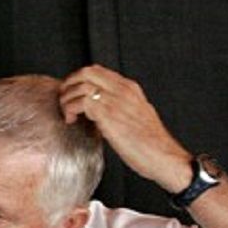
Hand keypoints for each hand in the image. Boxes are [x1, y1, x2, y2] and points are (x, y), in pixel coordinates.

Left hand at [58, 64, 191, 192]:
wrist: (163, 156)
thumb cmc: (151, 144)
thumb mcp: (136, 117)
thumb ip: (119, 109)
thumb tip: (99, 113)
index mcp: (130, 89)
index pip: (99, 71)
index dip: (79, 80)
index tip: (72, 93)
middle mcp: (123, 90)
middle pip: (87, 72)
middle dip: (70, 84)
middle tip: (64, 100)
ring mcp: (115, 100)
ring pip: (80, 85)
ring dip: (67, 99)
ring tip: (68, 114)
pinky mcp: (108, 114)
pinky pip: (80, 102)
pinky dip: (70, 109)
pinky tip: (72, 121)